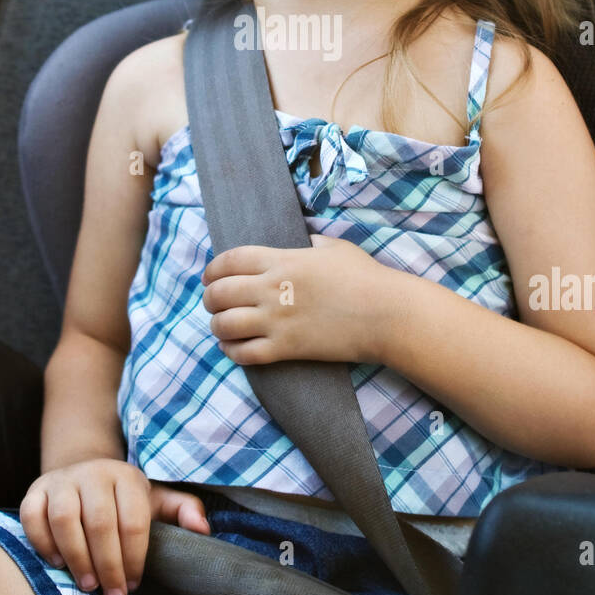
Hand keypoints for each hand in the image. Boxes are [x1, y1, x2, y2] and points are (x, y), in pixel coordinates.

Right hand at [19, 459, 209, 594]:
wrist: (84, 474)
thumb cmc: (124, 499)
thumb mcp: (156, 500)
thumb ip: (183, 510)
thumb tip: (203, 529)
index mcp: (127, 477)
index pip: (133, 521)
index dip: (134, 558)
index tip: (134, 584)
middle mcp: (94, 472)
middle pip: (100, 524)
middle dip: (108, 566)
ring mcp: (62, 480)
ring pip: (65, 520)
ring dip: (77, 558)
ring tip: (89, 585)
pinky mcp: (35, 490)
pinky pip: (33, 517)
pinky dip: (43, 543)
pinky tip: (58, 564)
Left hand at [200, 233, 383, 364]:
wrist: (384, 314)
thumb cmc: (365, 277)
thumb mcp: (334, 247)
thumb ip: (310, 242)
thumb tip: (302, 241)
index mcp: (282, 260)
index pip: (229, 260)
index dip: (212, 269)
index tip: (210, 276)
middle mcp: (272, 289)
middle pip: (219, 292)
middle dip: (209, 298)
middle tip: (213, 303)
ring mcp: (277, 320)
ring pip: (224, 324)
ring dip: (217, 325)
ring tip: (222, 327)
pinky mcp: (287, 348)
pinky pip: (244, 354)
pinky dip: (232, 351)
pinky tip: (234, 348)